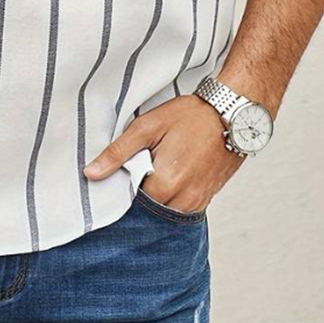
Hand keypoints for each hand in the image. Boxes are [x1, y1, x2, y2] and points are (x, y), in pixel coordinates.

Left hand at [83, 94, 245, 212]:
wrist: (232, 114)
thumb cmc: (191, 116)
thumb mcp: (147, 126)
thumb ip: (117, 152)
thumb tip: (91, 173)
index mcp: (164, 184)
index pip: (128, 199)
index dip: (122, 182)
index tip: (124, 166)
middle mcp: (182, 201)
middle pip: (146, 206)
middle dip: (138, 188)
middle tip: (143, 161)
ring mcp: (196, 203)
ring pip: (162, 208)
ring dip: (155, 192)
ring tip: (159, 164)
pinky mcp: (205, 200)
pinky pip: (179, 206)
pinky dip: (170, 194)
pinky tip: (171, 171)